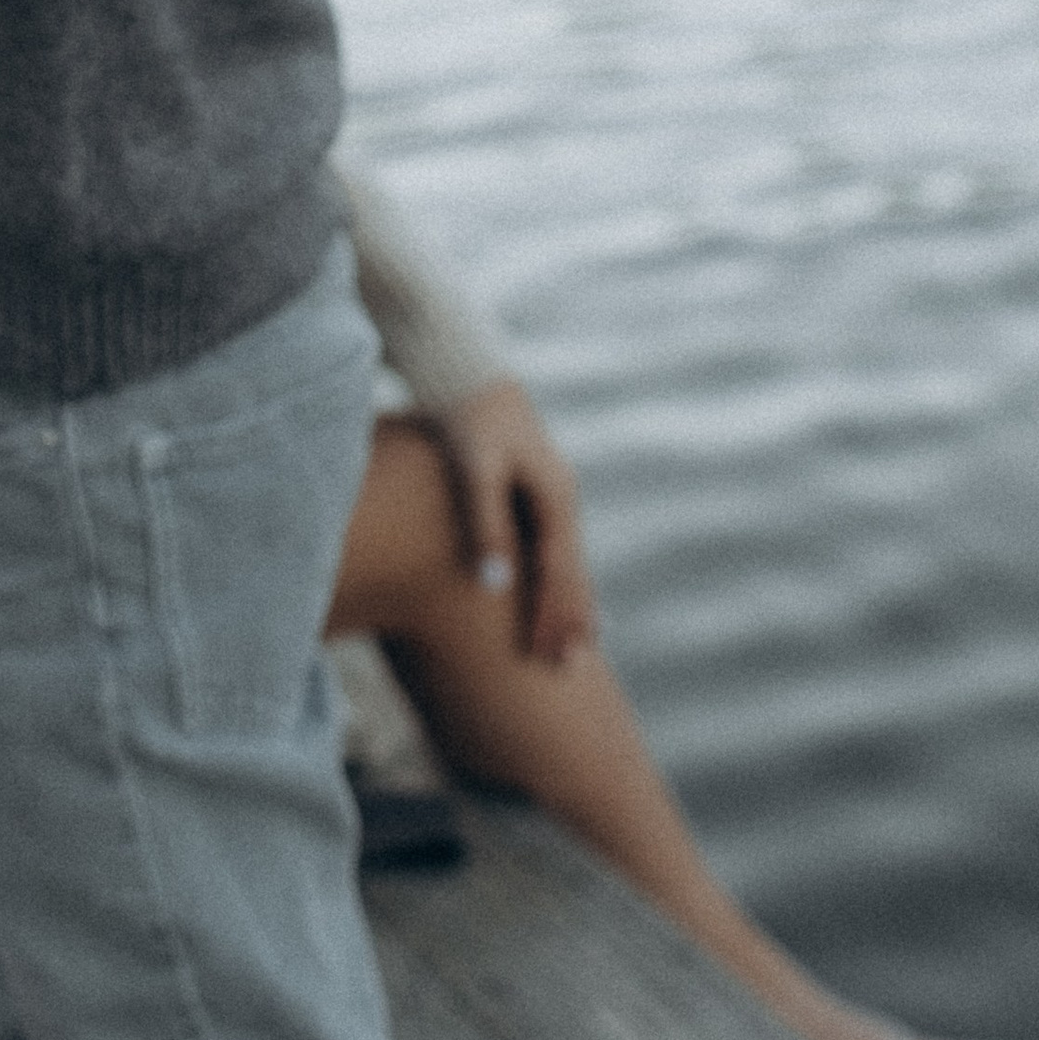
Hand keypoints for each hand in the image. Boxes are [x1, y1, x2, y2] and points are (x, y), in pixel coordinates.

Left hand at [432, 378, 598, 667]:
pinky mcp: (533, 486)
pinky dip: (557, 577)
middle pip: (571, 572)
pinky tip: (551, 591)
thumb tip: (494, 585)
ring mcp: (552, 491)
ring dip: (569, 603)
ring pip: (566, 560)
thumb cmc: (466, 417)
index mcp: (555, 498)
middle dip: (571, 620)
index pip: (557, 574)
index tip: (544, 660)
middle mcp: (562, 498)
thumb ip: (485, 524)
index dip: (551, 618)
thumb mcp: (475, 468)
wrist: (465, 369)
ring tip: (573, 644)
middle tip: (569, 670)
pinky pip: (552, 546)